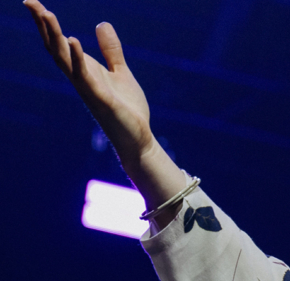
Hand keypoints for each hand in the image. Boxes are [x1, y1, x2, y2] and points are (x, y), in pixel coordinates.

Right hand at [25, 0, 186, 217]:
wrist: (138, 137)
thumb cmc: (127, 108)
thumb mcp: (120, 72)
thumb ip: (110, 50)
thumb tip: (101, 24)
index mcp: (83, 70)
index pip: (59, 43)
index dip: (46, 24)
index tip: (33, 2)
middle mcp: (79, 78)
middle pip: (55, 47)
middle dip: (43, 25)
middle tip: (30, 1)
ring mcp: (87, 88)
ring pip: (64, 59)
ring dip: (55, 37)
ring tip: (47, 13)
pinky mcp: (100, 98)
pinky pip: (85, 76)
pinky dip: (77, 58)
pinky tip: (73, 40)